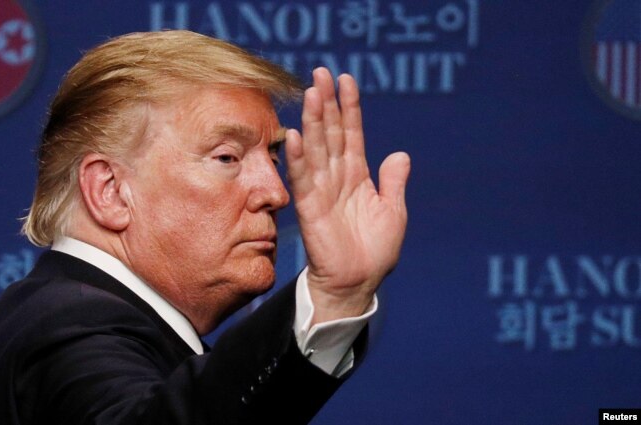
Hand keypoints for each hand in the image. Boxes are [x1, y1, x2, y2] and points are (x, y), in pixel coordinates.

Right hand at [285, 67, 409, 323]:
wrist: (358, 282)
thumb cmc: (375, 250)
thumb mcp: (393, 212)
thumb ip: (393, 182)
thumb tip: (400, 153)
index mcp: (357, 176)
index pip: (352, 134)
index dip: (350, 108)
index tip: (346, 80)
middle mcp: (337, 178)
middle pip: (331, 134)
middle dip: (328, 104)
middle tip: (321, 73)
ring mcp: (322, 191)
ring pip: (317, 149)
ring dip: (314, 122)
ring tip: (312, 93)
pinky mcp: (309, 209)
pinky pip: (303, 179)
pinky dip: (299, 157)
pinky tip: (296, 134)